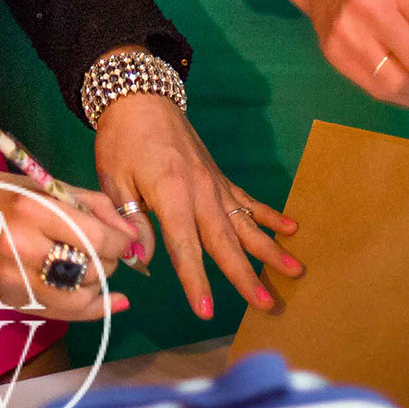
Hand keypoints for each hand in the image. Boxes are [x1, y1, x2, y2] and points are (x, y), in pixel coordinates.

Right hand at [0, 172, 133, 320]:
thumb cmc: (2, 196)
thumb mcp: (47, 187)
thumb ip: (93, 207)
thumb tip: (131, 237)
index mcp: (33, 212)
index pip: (96, 239)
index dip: (120, 244)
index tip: (124, 242)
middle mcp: (23, 250)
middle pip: (91, 269)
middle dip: (109, 261)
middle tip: (104, 251)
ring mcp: (15, 281)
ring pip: (81, 297)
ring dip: (99, 286)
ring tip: (95, 270)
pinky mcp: (12, 302)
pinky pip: (62, 314)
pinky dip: (90, 309)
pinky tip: (108, 301)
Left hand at [94, 94, 299, 322]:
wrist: (141, 97)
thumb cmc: (121, 139)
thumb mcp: (113, 179)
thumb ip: (131, 220)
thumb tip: (143, 260)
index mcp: (170, 193)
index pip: (184, 245)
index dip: (195, 279)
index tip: (207, 310)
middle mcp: (200, 190)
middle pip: (225, 240)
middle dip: (246, 275)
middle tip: (267, 304)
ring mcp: (215, 183)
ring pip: (246, 223)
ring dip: (271, 249)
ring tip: (295, 271)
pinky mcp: (219, 177)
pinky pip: (248, 201)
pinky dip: (270, 215)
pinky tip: (292, 230)